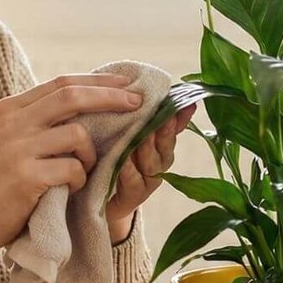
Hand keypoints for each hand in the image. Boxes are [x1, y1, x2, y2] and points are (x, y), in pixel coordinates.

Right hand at [0, 73, 146, 281]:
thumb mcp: (9, 142)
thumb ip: (38, 122)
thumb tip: (88, 103)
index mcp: (10, 109)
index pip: (61, 83)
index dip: (97, 81)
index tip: (126, 83)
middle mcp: (12, 122)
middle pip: (72, 96)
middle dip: (111, 97)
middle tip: (138, 102)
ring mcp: (17, 149)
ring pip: (77, 135)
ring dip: (91, 155)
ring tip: (83, 171)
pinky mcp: (26, 177)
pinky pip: (72, 169)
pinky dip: (80, 180)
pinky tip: (69, 189)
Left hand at [105, 102, 198, 237]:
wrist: (94, 197)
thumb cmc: (109, 158)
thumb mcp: (123, 133)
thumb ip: (135, 115)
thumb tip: (140, 85)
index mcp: (159, 144)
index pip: (174, 126)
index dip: (181, 116)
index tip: (187, 103)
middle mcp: (158, 162)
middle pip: (165, 143)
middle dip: (166, 129)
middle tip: (165, 115)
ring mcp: (147, 180)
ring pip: (152, 162)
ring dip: (147, 147)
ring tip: (144, 134)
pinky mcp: (132, 196)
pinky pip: (133, 181)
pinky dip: (129, 170)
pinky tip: (125, 160)